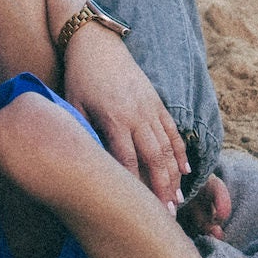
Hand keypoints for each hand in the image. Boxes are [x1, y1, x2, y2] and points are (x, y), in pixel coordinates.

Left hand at [62, 20, 187, 207]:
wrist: (96, 44)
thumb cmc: (79, 77)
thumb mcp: (72, 103)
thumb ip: (80, 131)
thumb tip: (81, 161)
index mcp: (113, 118)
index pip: (126, 159)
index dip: (133, 184)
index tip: (137, 206)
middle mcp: (136, 115)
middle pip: (153, 158)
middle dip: (160, 187)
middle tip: (166, 212)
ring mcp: (150, 108)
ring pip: (167, 147)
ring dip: (173, 175)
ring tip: (176, 199)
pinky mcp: (156, 102)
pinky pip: (172, 131)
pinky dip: (180, 151)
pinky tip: (184, 170)